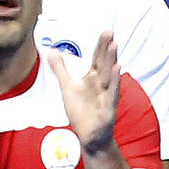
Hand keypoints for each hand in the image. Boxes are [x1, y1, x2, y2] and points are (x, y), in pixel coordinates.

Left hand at [55, 31, 120, 155]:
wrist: (89, 136)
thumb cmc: (81, 111)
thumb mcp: (67, 87)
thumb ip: (60, 68)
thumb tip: (52, 50)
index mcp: (93, 78)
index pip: (98, 58)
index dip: (101, 45)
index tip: (106, 31)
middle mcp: (102, 84)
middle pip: (105, 64)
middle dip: (107, 49)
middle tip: (111, 34)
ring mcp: (107, 95)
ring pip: (110, 76)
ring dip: (112, 62)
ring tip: (114, 47)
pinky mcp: (108, 109)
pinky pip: (112, 94)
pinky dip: (115, 83)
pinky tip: (117, 71)